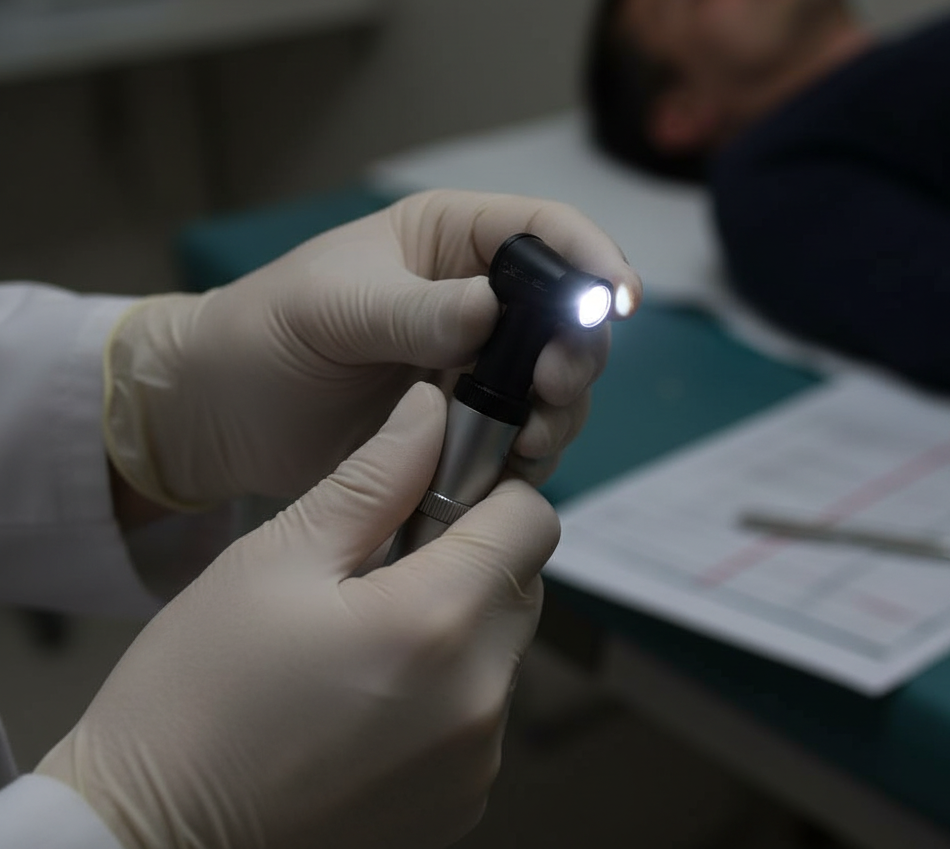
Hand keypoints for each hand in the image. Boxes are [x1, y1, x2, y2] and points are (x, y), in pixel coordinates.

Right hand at [40, 384, 558, 848]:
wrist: (150, 840)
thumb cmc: (198, 688)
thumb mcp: (277, 557)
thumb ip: (375, 476)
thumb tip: (433, 411)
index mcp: (437, 624)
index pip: (532, 520)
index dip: (491, 490)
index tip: (437, 493)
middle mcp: (479, 700)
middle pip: (522, 582)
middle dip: (472, 553)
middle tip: (384, 561)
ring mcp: (476, 764)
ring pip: (502, 646)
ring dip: (458, 620)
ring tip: (365, 632)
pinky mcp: (461, 804)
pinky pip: (481, 710)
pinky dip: (447, 685)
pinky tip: (370, 694)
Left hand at [105, 189, 640, 507]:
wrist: (219, 416)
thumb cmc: (264, 335)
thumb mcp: (332, 308)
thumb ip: (414, 310)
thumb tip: (493, 312)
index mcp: (449, 242)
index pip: (544, 232)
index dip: (591, 260)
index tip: (620, 301)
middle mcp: (478, 300)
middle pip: (566, 315)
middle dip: (578, 349)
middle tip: (555, 385)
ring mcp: (476, 368)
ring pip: (556, 383)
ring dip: (560, 409)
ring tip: (531, 437)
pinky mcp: (467, 426)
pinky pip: (523, 437)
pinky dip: (530, 454)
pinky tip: (512, 466)